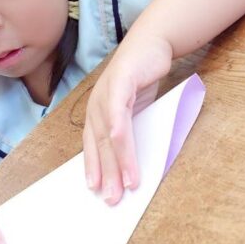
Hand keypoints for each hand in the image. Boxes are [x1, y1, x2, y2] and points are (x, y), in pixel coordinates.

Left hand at [83, 34, 171, 205]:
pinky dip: (123, 140)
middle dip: (106, 175)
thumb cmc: (142, 77)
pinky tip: (127, 157)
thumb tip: (132, 159)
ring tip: (127, 187)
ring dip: (118, 164)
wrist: (152, 43)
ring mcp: (105, 94)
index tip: (96, 191)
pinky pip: (120, 118)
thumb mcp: (136, 108)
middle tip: (111, 200)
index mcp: (97, 111)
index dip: (93, 167)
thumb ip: (131, 128)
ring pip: (110, 137)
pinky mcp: (119, 86)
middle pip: (99, 146)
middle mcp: (96, 105)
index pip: (91, 145)